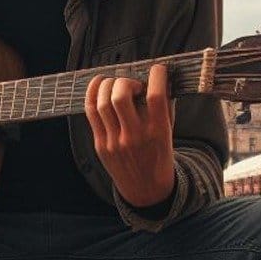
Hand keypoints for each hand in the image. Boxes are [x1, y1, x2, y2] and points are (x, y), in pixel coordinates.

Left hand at [85, 63, 175, 207]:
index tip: (158, 70)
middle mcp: (134, 137)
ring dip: (108, 85)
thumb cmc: (159, 157)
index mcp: (158, 132)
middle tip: (133, 84)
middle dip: (126, 81)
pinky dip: (92, 93)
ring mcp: (114, 141)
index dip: (156, 75)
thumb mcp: (169, 132)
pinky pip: (91, 113)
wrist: (146, 189)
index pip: (155, 96)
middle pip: (121, 97)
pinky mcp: (100, 145)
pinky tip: (98, 84)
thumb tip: (160, 79)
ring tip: (117, 84)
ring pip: (102, 103)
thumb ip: (165, 106)